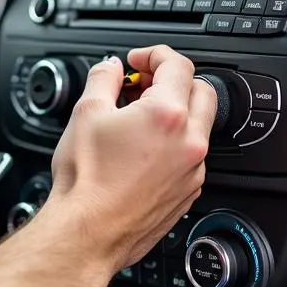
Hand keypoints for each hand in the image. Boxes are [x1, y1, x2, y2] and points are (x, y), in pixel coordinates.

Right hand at [45, 46, 214, 286]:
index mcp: (167, 114)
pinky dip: (174, 144)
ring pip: (199, 126)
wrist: (88, 232)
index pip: (178, 65)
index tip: (139, 59)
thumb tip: (111, 68)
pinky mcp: (188, 192)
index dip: (155, 54)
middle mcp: (189, 141)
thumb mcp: (85, 113)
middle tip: (145, 84)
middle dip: (175, 80)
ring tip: (138, 119)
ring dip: (176, 113)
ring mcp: (193, 170)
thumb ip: (103, 79)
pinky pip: (190, 157)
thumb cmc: (86, 180)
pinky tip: (142, 150)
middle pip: (202, 91)